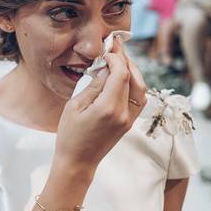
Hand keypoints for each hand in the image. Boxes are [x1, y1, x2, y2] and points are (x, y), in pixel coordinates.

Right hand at [54, 41, 147, 174]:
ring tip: (120, 60)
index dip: (116, 58)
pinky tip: (122, 77)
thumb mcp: (74, 106)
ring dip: (133, 71)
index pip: (121, 74)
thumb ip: (93, 86)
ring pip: (141, 87)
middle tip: (116, 48)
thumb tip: (105, 69)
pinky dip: (134, 84)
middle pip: (134, 78)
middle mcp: (123, 113)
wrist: (78, 162)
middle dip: (126, 60)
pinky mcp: (129, 122)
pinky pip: (139, 98)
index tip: (107, 50)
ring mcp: (129, 119)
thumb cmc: (70, 135)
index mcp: (108, 108)